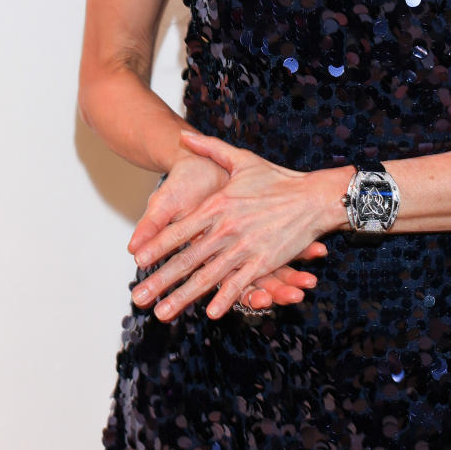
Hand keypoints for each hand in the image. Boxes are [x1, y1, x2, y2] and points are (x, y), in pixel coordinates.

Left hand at [131, 131, 331, 321]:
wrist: (314, 197)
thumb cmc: (277, 178)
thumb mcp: (241, 160)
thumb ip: (209, 148)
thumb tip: (183, 136)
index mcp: (218, 205)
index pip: (180, 230)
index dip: (157, 245)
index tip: (136, 259)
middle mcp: (227, 228)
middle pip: (187, 259)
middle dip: (160, 280)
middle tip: (138, 297)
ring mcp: (245, 247)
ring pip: (208, 277)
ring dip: (183, 297)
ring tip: (162, 313)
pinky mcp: (264, 261)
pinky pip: (240, 283)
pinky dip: (225, 298)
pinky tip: (210, 313)